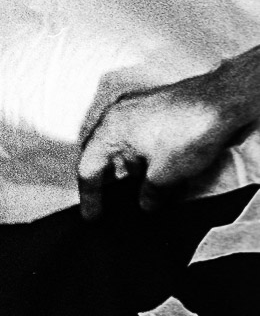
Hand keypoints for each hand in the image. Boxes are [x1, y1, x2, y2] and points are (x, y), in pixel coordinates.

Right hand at [79, 50, 259, 219]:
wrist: (227, 99)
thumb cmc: (192, 128)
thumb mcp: (165, 174)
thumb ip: (148, 193)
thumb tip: (146, 203)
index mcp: (109, 128)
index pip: (88, 168)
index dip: (90, 197)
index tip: (94, 215)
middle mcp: (119, 114)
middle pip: (103, 156)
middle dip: (111, 183)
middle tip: (114, 205)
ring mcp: (138, 108)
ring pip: (124, 147)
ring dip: (131, 170)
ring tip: (142, 192)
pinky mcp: (157, 107)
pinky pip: (140, 137)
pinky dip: (144, 157)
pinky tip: (156, 173)